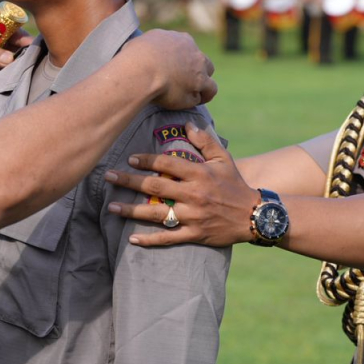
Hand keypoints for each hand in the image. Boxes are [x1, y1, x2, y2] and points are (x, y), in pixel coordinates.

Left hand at [104, 122, 258, 246]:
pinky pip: (168, 238)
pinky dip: (150, 240)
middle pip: (155, 188)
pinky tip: (132, 239)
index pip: (167, 165)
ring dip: (131, 211)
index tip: (129, 158)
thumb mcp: (223, 159)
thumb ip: (204, 141)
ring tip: (111, 207)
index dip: (147, 161)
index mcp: (199, 174)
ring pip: (157, 214)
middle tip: (108, 177)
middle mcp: (194, 195)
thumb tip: (187, 123)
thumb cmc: (235, 184)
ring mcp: (193, 216)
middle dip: (129, 182)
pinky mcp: (195, 235)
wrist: (255, 216)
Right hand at [127, 29, 216, 108]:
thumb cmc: (134, 58)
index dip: (181, 59)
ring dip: (203, 86)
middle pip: (202, 61)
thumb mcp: (138, 44)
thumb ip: (145, 48)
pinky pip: (208, 91)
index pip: (186, 47)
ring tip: (193, 95)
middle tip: (184, 82)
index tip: (173, 67)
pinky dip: (202, 97)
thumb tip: (138, 51)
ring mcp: (199, 68)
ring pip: (208, 77)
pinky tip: (191, 102)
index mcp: (178, 39)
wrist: (142, 70)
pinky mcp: (200, 83)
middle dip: (195, 71)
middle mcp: (193, 51)